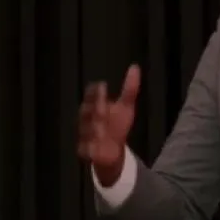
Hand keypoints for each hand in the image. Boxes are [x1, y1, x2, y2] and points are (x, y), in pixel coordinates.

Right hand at [78, 65, 140, 185]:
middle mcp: (87, 119)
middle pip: (86, 112)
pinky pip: (86, 149)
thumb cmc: (117, 125)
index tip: (102, 86)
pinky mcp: (85, 151)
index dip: (95, 92)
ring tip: (101, 129)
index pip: (91, 96)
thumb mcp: (126, 107)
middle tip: (102, 106)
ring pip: (85, 131)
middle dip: (94, 109)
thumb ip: (130, 89)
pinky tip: (96, 147)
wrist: (112, 151)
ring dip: (92, 130)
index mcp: (95, 106)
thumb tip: (135, 67)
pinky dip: (90, 149)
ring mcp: (85, 135)